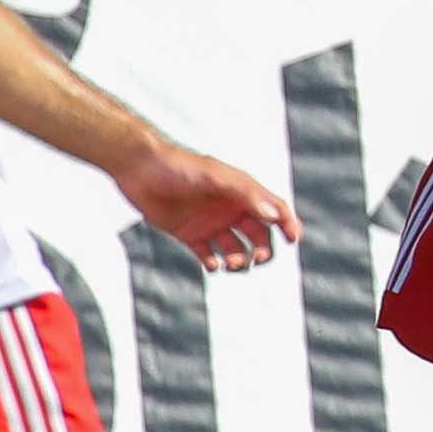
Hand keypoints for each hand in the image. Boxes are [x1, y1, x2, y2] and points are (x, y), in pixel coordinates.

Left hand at [116, 142, 298, 271]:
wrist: (139, 169)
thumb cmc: (179, 166)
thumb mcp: (216, 177)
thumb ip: (245, 194)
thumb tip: (274, 214)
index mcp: (241, 191)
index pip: (274, 208)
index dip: (287, 223)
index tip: (293, 240)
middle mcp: (229, 208)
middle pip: (259, 234)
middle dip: (263, 249)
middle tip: (256, 259)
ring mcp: (210, 222)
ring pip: (236, 249)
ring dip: (240, 260)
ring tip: (232, 264)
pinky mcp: (190, 234)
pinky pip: (208, 254)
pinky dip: (214, 264)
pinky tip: (212, 265)